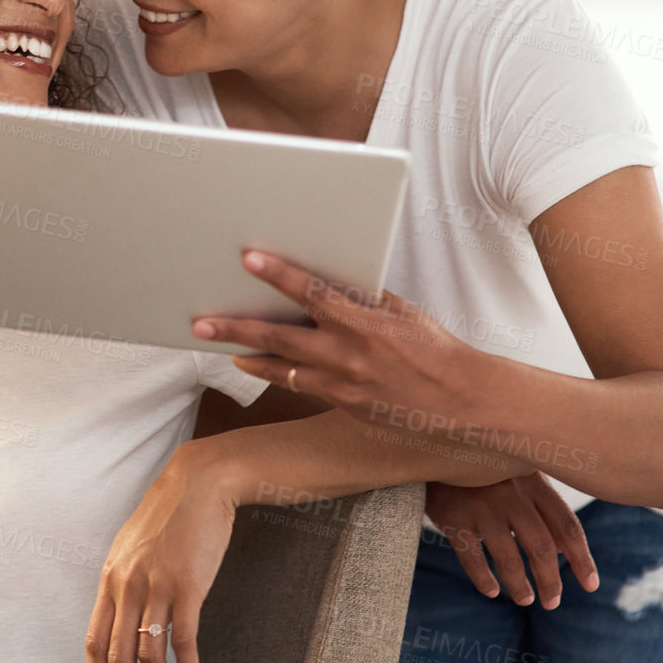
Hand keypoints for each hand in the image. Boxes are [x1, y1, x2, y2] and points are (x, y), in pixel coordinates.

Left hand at [87, 442, 233, 662]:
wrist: (199, 482)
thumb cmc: (169, 516)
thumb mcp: (133, 547)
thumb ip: (125, 581)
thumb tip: (123, 616)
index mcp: (110, 578)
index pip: (94, 640)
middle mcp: (127, 584)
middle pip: (117, 654)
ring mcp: (156, 585)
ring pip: (148, 653)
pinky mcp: (187, 585)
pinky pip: (182, 638)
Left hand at [191, 251, 469, 422]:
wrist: (462, 399)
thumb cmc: (433, 348)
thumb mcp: (401, 312)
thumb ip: (362, 297)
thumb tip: (330, 277)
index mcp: (365, 322)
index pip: (314, 293)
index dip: (279, 275)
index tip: (250, 259)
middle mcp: (349, 353)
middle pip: (281, 337)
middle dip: (237, 328)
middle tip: (201, 322)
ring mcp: (344, 382)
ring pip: (282, 366)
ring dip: (246, 352)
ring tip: (216, 341)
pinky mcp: (344, 403)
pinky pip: (299, 385)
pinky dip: (272, 372)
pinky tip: (250, 362)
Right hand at [423, 475, 599, 607]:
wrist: (435, 447)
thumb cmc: (485, 469)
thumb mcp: (518, 477)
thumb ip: (544, 509)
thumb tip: (567, 551)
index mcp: (533, 482)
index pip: (567, 526)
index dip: (582, 559)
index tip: (590, 585)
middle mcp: (511, 494)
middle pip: (541, 547)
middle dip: (551, 581)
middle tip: (552, 602)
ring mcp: (481, 506)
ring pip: (508, 558)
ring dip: (519, 586)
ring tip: (525, 599)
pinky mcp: (453, 516)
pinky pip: (471, 557)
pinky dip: (483, 579)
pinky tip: (491, 591)